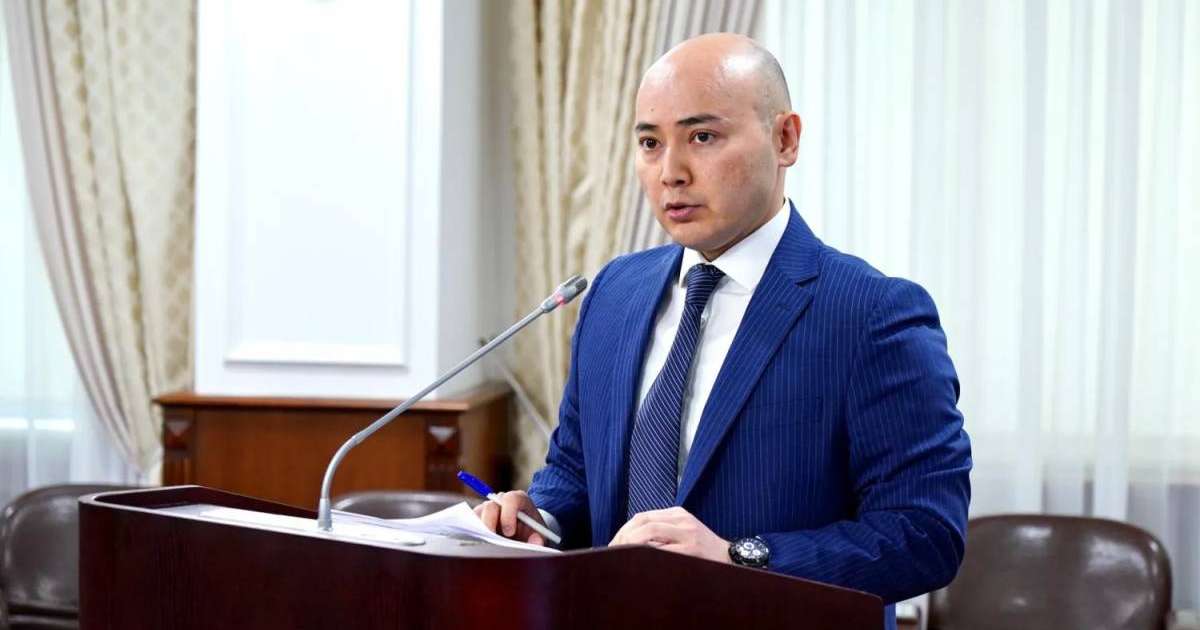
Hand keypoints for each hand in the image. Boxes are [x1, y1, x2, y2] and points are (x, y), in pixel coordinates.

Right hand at [472, 490, 548, 545]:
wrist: (524, 531)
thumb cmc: (532, 531)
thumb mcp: (540, 534)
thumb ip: (539, 538)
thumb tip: (537, 543)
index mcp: (518, 499)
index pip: (511, 499)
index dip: (509, 514)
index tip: (509, 532)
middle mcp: (500, 500)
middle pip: (490, 506)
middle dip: (490, 523)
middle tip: (491, 541)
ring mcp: (487, 508)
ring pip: (478, 515)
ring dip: (479, 531)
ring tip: (482, 547)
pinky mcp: (478, 518)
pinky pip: (471, 524)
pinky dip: (473, 535)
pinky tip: (477, 548)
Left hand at [609, 506, 730, 563]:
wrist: (731, 557)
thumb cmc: (703, 549)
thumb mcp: (684, 532)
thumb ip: (662, 531)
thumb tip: (630, 540)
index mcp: (678, 513)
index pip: (642, 517)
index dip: (624, 530)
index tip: (613, 544)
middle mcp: (682, 519)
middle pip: (643, 522)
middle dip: (623, 537)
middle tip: (612, 552)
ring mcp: (688, 533)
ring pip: (650, 531)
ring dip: (631, 544)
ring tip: (622, 556)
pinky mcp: (692, 549)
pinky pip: (663, 549)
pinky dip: (647, 553)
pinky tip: (640, 562)